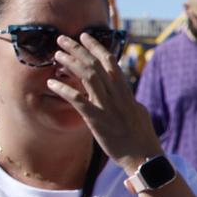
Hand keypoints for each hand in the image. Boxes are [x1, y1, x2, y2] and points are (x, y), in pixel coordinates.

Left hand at [47, 33, 162, 172]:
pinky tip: (52, 83)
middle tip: (63, 38)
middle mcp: (118, 96)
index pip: (111, 63)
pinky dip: (64, 90)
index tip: (85, 37)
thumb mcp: (138, 114)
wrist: (144, 159)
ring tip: (56, 54)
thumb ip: (128, 101)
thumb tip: (123, 94)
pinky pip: (79, 101)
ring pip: (89, 77)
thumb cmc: (142, 140)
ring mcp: (108, 107)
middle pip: (97, 65)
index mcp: (127, 93)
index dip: (97, 47)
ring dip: (71, 63)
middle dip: (79, 49)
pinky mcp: (98, 121)